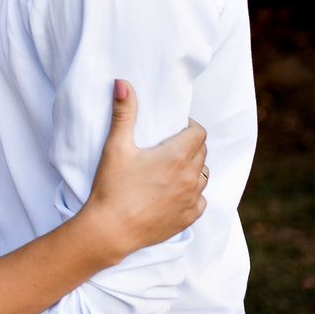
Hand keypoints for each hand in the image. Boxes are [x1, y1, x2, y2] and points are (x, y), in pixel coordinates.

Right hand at [84, 79, 207, 261]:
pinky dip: (191, 193)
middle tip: (166, 146)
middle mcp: (191, 178)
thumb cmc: (112, 187)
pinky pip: (200, 200)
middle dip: (189, 145)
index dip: (188, 126)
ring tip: (169, 169)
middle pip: (202, 152)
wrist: (110, 230)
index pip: (199, 132)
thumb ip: (123, 113)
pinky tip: (172, 193)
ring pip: (204, 176)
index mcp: (177, 156)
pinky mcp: (188, 219)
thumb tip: (123, 83)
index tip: (172, 128)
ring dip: (192, 168)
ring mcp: (191, 200)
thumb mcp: (115, 146)